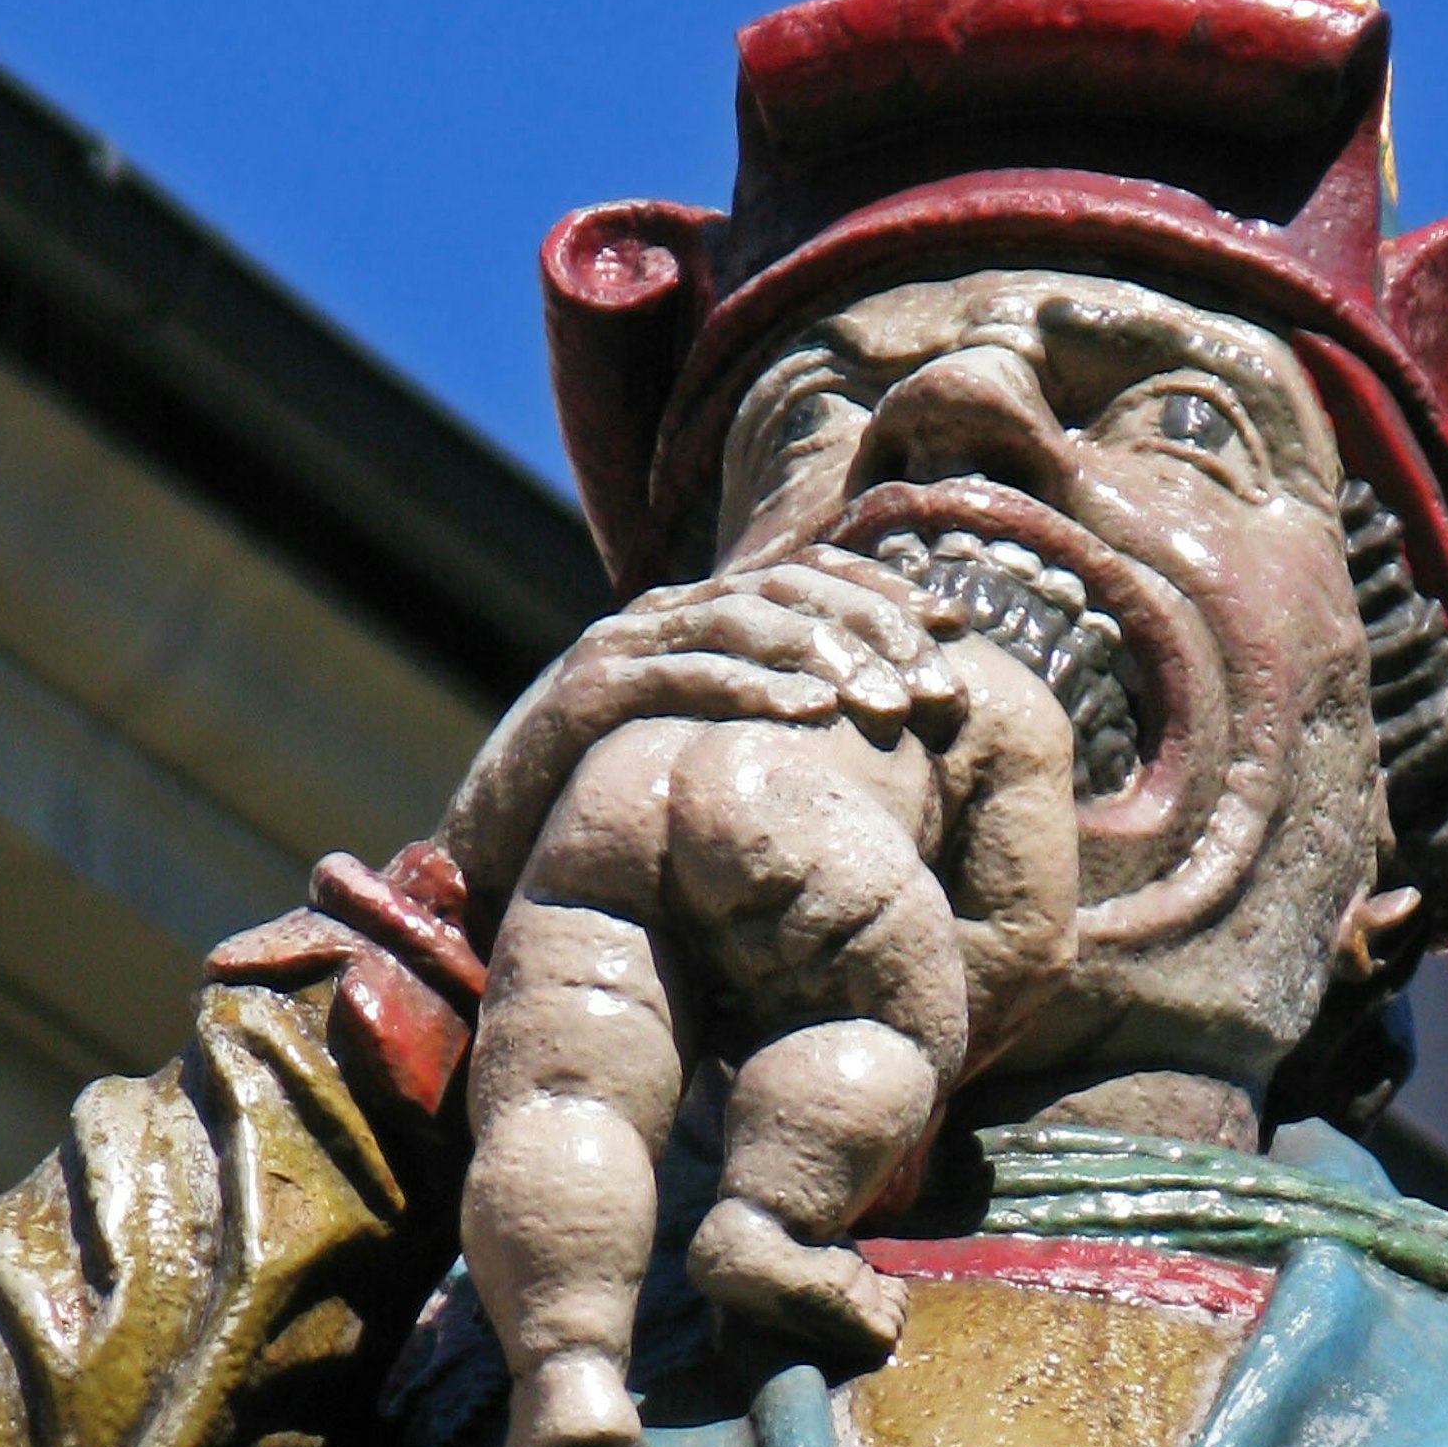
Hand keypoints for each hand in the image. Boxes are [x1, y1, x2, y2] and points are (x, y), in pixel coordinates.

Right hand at [446, 552, 969, 918]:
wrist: (489, 869)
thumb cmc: (609, 824)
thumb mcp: (706, 767)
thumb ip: (771, 739)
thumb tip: (872, 751)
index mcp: (697, 625)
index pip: (806, 577)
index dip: (884, 593)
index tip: (957, 630)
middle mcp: (660, 622)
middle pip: (787, 588)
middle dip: (874, 629)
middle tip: (940, 687)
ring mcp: (618, 653)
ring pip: (742, 621)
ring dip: (827, 656)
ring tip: (891, 705)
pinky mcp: (582, 701)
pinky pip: (678, 676)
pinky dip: (749, 685)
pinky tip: (812, 713)